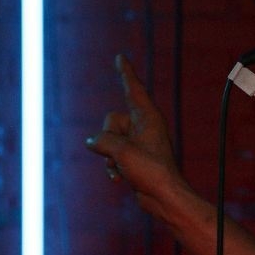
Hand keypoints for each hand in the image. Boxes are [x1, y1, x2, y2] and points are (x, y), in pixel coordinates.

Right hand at [85, 54, 185, 218]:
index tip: (120, 57)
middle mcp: (145, 126)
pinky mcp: (135, 157)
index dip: (125, 73)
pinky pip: (112, 155)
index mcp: (148, 118)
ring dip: (109, 157)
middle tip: (122, 155)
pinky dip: (112, 166)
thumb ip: (102, 141)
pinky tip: (120, 179)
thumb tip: (91, 141)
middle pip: (111, 121)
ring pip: (108, 140)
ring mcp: (139, 142)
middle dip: (107, 139)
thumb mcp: (121, 152)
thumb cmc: (150, 171)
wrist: (163, 197)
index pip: (133, 89)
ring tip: (124, 169)